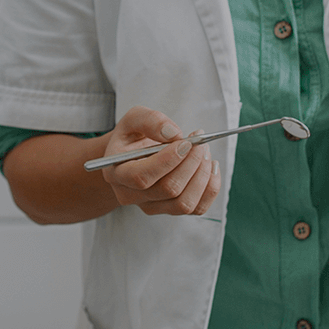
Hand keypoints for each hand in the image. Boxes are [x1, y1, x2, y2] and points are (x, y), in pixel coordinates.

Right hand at [99, 106, 222, 215]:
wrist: (134, 155)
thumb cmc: (133, 137)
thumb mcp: (134, 119)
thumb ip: (150, 120)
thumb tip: (173, 134)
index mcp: (117, 173)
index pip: (141, 177)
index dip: (168, 160)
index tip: (186, 142)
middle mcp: (131, 195)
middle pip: (168, 190)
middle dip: (191, 163)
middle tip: (200, 142)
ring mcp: (152, 206)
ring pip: (184, 203)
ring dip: (202, 175)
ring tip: (204, 152)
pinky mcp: (171, 209)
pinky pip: (198, 208)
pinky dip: (210, 187)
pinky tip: (210, 167)